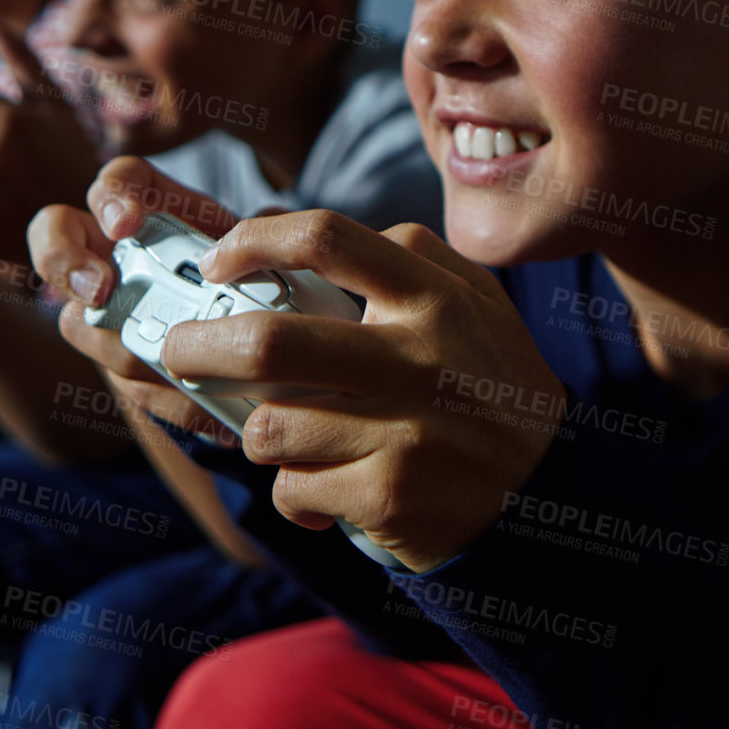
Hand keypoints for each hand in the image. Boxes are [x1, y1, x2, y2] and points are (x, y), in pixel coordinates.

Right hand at [28, 157, 245, 443]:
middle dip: (68, 265)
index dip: (112, 195)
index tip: (126, 223)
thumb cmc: (253, 280)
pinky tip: (205, 408)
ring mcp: (106, 314)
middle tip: (101, 288)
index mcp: (152, 214)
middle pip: (62, 250)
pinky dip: (170, 398)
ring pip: (83, 325)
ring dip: (120, 343)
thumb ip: (262, 233)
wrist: (259, 338)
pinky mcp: (127, 369)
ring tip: (168, 359)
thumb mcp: (263, 252)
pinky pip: (130, 386)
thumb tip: (272, 216)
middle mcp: (112, 256)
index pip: (117, 183)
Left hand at [161, 208, 564, 573]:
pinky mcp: (386, 496)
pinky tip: (327, 495)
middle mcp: (417, 359)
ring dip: (262, 435)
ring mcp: (401, 432)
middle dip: (198, 346)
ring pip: (269, 426)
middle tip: (181, 351)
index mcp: (434, 299)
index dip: (254, 240)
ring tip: (292, 441)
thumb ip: (414, 257)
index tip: (220, 261)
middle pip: (268, 340)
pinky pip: (292, 490)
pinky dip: (295, 496)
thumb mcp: (481, 306)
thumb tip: (311, 230)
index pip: (326, 239)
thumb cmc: (496, 391)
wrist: (547, 498)